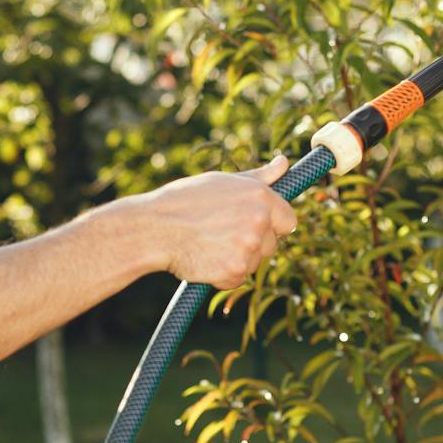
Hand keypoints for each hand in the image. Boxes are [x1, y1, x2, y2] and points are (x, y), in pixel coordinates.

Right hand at [141, 154, 300, 288]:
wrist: (154, 228)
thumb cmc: (184, 201)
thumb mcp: (223, 182)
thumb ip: (259, 177)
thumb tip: (284, 163)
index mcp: (260, 196)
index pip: (288, 220)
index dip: (271, 225)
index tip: (251, 225)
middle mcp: (259, 220)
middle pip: (272, 245)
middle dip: (251, 244)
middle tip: (220, 234)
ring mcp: (249, 247)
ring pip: (255, 263)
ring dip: (237, 260)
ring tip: (209, 244)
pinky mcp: (235, 271)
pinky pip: (238, 279)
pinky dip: (223, 275)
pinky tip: (204, 258)